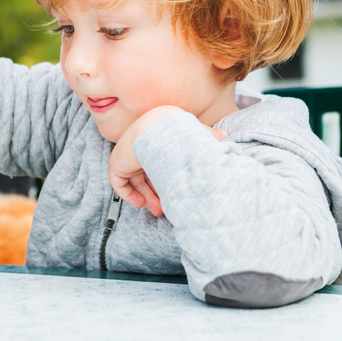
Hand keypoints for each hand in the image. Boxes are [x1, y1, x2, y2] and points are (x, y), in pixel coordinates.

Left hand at [109, 107, 228, 216]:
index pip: (159, 163)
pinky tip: (140, 203)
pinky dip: (128, 195)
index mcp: (157, 141)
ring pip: (135, 181)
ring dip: (146, 197)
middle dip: (156, 194)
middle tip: (165, 208)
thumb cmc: (180, 131)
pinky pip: (119, 183)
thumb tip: (224, 137)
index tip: (176, 193)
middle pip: (147, 175)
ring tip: (157, 210)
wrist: (159, 130)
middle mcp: (141, 147)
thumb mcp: (200, 134)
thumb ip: (210, 135)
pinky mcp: (117, 163)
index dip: (167, 179)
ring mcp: (127, 154)